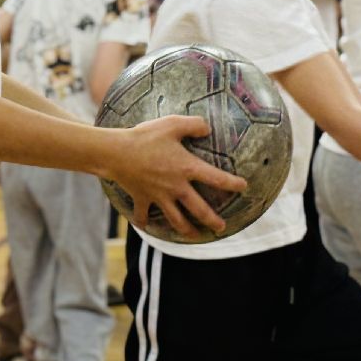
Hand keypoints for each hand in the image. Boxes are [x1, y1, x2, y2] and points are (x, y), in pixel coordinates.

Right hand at [111, 115, 246, 238]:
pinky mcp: (142, 198)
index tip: (243, 187)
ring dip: (186, 230)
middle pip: (199, 209)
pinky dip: (145, 222)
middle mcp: (176, 187)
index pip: (216, 178)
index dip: (232, 183)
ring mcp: (158, 196)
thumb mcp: (172, 124)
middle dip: (212, 220)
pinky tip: (146, 226)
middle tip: (222, 228)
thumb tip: (208, 128)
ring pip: (176, 219)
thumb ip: (194, 125)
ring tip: (195, 236)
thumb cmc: (145, 137)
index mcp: (187, 168)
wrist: (116, 153)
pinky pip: (144, 215)